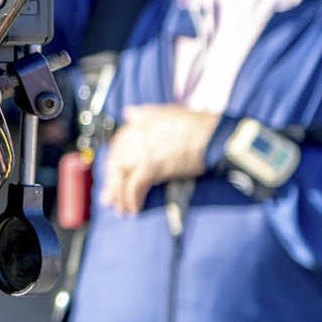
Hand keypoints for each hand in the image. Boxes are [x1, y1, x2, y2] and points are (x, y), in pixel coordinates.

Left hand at [100, 105, 218, 216]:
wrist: (211, 135)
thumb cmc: (196, 125)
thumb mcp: (166, 111)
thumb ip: (144, 114)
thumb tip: (129, 112)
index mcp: (136, 123)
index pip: (116, 148)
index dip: (114, 166)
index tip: (113, 178)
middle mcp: (133, 136)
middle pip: (115, 164)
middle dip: (112, 185)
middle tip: (110, 200)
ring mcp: (140, 151)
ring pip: (121, 178)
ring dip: (121, 196)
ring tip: (123, 210)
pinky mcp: (149, 166)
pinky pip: (134, 187)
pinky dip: (133, 200)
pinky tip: (135, 209)